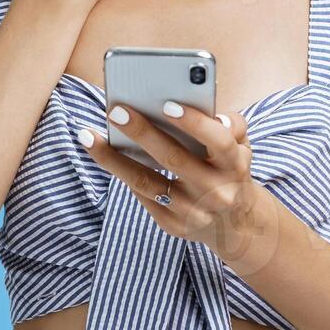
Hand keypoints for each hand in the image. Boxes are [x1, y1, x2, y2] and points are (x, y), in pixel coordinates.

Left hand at [78, 102, 283, 272]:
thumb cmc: (230, 170)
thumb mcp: (242, 146)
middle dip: (142, 133)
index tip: (167, 104)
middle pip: (174, 159)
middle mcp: (216, 191)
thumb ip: (231, 124)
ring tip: (88, 136)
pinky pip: (142, 195)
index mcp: (235, 165)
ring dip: (113, 158)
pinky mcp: (173, 225)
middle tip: (115, 110)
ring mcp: (193, 212)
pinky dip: (122, 173)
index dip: (194, 123)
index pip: (218, 141)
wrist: (236, 224)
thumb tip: (207, 110)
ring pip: (146, 182)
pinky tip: (103, 154)